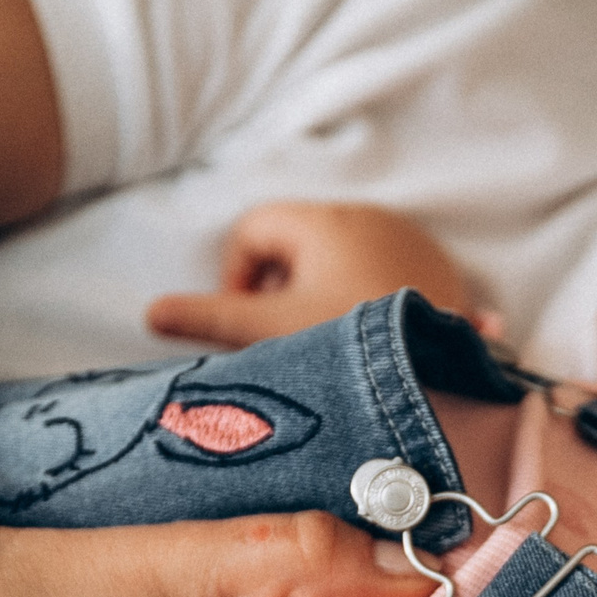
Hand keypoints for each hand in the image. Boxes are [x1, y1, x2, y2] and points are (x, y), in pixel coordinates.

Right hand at [145, 200, 495, 348]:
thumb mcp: (269, 334)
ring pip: (341, 263)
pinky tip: (372, 348)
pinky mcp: (439, 271)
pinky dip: (366, 305)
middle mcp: (368, 217)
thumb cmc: (350, 349)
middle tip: (286, 342)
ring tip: (329, 351)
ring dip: (323, 300)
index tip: (246, 324)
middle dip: (281, 292)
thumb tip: (152, 312)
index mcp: (322, 221)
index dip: (235, 277)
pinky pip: (385, 277)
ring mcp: (409, 241)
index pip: (253, 229)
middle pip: (297, 244)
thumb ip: (208, 320)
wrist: (445, 379)